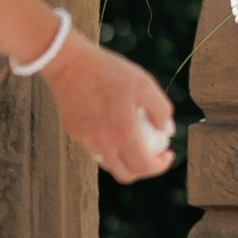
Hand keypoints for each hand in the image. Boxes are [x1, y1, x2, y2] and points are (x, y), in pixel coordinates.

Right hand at [47, 34, 175, 180]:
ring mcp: (86, 141)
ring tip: (136, 140)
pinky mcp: (75, 133)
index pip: (144, 167)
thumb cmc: (108, 71)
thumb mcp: (144, 83)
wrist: (69, 63)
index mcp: (123, 134)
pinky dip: (109, 147)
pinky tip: (115, 127)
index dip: (161, 166)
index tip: (168, 154)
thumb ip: (161, 109)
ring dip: (126, 160)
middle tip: (154, 153)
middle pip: (126, 174)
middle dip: (144, 168)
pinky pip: (95, 149)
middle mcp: (103, 144)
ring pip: (109, 164)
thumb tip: (168, 130)